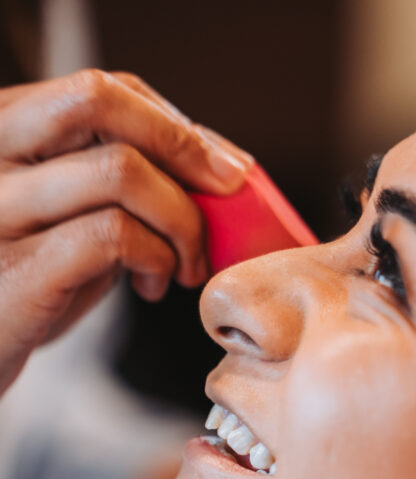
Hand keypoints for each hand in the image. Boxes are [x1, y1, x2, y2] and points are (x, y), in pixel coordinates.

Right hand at [0, 69, 252, 392]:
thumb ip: (120, 181)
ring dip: (181, 221)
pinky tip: (154, 284)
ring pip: (119, 170)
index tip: (224, 169)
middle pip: (100, 101)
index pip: (103, 90)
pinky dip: (156, 257)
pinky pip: (111, 235)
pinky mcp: (16, 269)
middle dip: (185, 148)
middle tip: (226, 197)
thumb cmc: (34, 283)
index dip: (176, 126)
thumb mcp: (71, 215)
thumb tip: (220, 164)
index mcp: (5, 126)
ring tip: (185, 266)